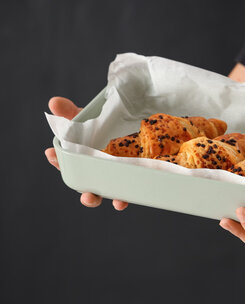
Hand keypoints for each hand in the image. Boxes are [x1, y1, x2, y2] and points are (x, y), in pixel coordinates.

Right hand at [44, 96, 128, 210]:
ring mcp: (110, 178)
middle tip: (86, 194)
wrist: (134, 129)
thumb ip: (71, 112)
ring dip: (99, 200)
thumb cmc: (104, 127)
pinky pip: (124, 194)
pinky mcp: (128, 180)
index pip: (64, 160)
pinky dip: (122, 199)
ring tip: (99, 200)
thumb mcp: (89, 118)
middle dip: (84, 193)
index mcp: (80, 156)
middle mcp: (94, 171)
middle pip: (84, 185)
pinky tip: (121, 201)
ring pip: (102, 194)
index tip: (51, 153)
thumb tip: (54, 102)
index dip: (56, 158)